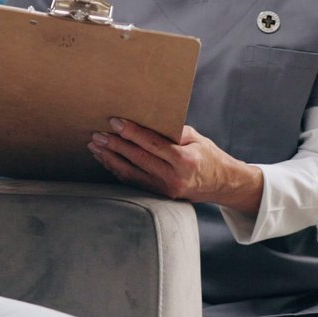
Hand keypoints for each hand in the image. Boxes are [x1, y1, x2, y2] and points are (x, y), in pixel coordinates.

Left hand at [88, 118, 263, 213]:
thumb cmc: (208, 155)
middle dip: (114, 146)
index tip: (114, 122)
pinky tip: (106, 159)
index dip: (131, 132)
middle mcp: (174, 177)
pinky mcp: (159, 196)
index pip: (152, 144)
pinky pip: (133, 182)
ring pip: (131, 173)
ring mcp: (165, 190)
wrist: (222, 184)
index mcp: (185, 160)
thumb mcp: (197, 138)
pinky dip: (117, 170)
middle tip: (97, 135)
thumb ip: (173, 131)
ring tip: (95, 146)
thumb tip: (145, 120)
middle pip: (137, 159)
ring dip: (110, 159)